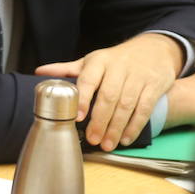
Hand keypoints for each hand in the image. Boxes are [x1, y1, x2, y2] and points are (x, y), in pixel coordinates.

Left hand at [34, 32, 183, 149]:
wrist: (154, 49)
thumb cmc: (116, 59)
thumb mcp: (92, 60)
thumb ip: (67, 69)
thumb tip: (39, 72)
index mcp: (99, 61)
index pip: (89, 80)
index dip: (83, 99)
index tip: (78, 117)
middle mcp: (119, 68)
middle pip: (109, 96)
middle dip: (100, 120)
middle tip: (92, 139)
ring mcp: (138, 76)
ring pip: (127, 105)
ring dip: (116, 127)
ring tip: (107, 144)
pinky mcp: (155, 86)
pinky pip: (144, 108)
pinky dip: (135, 125)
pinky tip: (125, 138)